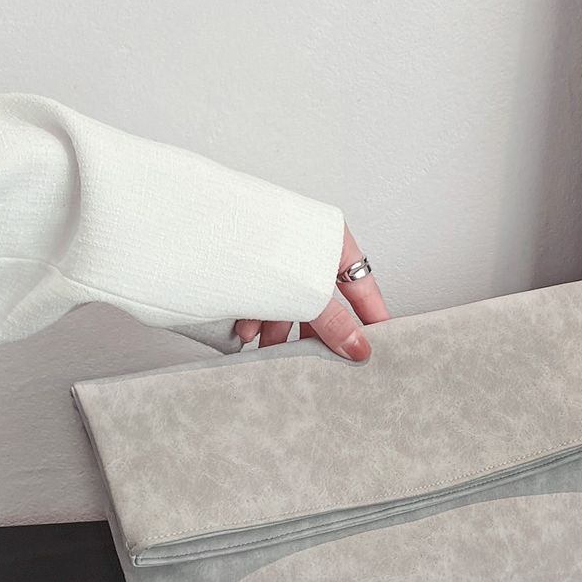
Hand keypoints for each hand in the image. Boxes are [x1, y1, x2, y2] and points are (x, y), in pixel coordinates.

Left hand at [234, 223, 388, 360]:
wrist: (203, 224)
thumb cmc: (261, 242)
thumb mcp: (310, 294)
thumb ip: (336, 323)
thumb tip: (358, 348)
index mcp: (333, 240)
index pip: (363, 285)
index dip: (371, 315)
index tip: (377, 343)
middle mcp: (308, 243)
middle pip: (320, 298)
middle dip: (310, 331)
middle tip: (311, 357)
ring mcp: (278, 251)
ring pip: (287, 298)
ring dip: (277, 328)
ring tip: (265, 347)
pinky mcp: (250, 260)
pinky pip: (262, 292)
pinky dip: (256, 315)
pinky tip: (245, 331)